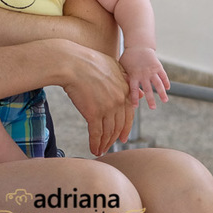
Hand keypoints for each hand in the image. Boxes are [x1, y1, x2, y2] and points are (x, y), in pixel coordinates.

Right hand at [58, 41, 133, 155]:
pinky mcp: (93, 113)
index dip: (125, 129)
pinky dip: (95, 144)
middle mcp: (119, 101)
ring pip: (109, 132)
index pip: (128, 115)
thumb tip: (140, 94)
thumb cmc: (89, 62)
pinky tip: (93, 150)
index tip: (123, 138)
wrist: (73, 63)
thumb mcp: (114, 67)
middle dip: (115, 138)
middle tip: (110, 146)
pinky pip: (96, 134)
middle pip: (119, 126)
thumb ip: (126, 81)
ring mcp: (107, 108)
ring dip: (105, 144)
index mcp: (125, 90)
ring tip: (100, 150)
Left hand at [118, 46, 170, 108]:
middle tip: (153, 108)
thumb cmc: (128, 56)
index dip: (134, 98)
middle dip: (151, 99)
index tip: (135, 106)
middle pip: (148, 89)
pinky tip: (168, 88)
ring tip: (165, 101)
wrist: (138, 45)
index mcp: (134, 75)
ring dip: (162, 93)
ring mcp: (152, 71)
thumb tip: (120, 86)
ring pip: (158, 84)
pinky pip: (163, 75)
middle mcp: (144, 75)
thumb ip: (123, 76)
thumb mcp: (122, 66)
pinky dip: (166, 82)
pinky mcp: (158, 66)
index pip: (134, 90)